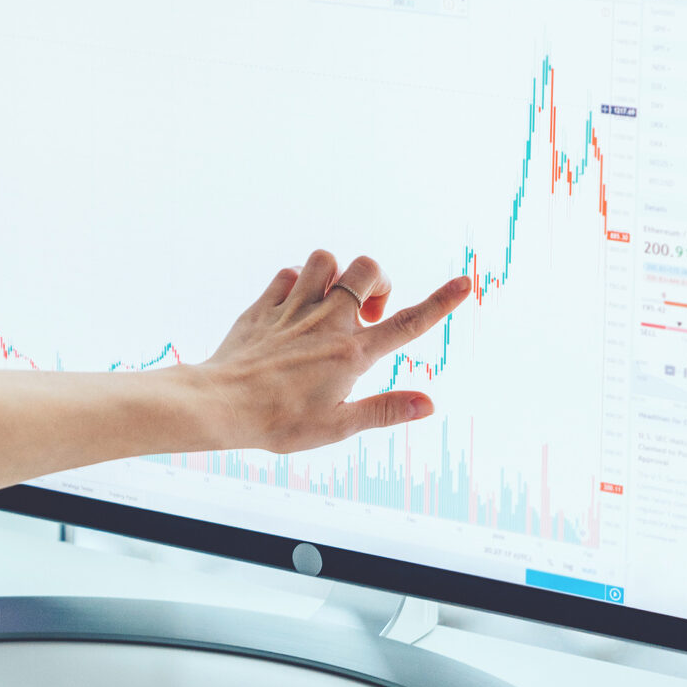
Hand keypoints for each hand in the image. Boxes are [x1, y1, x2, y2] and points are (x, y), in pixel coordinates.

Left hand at [196, 249, 469, 452]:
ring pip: (326, 260)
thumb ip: (384, 411)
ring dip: (335, 274)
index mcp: (351, 354)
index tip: (465, 283)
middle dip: (377, 279)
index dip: (441, 303)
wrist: (221, 404)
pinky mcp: (264, 306)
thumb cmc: (278, 422)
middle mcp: (327, 322)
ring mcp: (294, 310)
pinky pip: (288, 274)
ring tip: (330, 303)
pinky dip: (297, 282)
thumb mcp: (337, 426)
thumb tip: (428, 405)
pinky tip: (294, 306)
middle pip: (367, 269)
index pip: (407, 324)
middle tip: (367, 313)